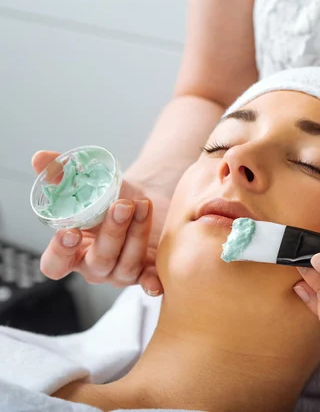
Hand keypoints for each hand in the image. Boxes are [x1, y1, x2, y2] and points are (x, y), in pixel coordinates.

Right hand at [32, 150, 169, 295]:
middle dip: (112, 233)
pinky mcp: (146, 272)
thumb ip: (61, 173)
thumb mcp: (87, 184)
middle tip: (122, 205)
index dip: (60, 252)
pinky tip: (155, 283)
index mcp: (71, 251)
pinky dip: (151, 283)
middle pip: (99, 261)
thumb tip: (41, 158)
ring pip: (126, 265)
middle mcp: (95, 267)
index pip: (55, 264)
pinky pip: (148, 282)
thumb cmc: (109, 197)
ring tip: (143, 206)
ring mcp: (121, 273)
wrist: (143, 200)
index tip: (70, 232)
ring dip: (136, 235)